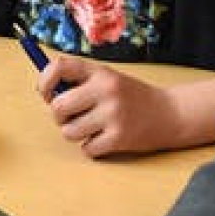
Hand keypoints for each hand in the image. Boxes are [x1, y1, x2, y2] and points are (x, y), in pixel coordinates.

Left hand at [39, 56, 173, 158]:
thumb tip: (46, 92)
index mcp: (100, 72)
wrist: (169, 113)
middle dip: (59, 116)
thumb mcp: (108, 78)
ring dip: (75, 133)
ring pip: (68, 131)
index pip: (59, 66)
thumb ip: (79, 82)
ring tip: (92, 127)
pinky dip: (91, 147)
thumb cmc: (130, 97)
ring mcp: (113, 114)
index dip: (45, 81)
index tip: (47, 94)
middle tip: (73, 116)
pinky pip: (86, 148)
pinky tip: (105, 138)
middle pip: (59, 106)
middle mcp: (106, 89)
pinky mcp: (119, 137)